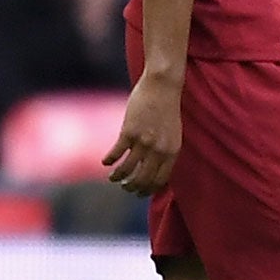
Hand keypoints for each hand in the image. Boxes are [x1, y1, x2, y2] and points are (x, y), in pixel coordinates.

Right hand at [104, 70, 182, 195]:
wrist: (163, 86)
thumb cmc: (167, 108)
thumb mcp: (173, 132)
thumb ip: (165, 150)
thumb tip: (154, 166)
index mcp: (173, 151)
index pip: (160, 180)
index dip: (148, 190)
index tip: (140, 193)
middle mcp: (159, 150)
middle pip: (143, 179)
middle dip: (132, 187)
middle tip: (125, 187)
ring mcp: (143, 141)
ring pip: (127, 169)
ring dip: (118, 177)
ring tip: (113, 178)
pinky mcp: (129, 132)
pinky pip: (116, 153)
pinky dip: (109, 161)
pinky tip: (105, 162)